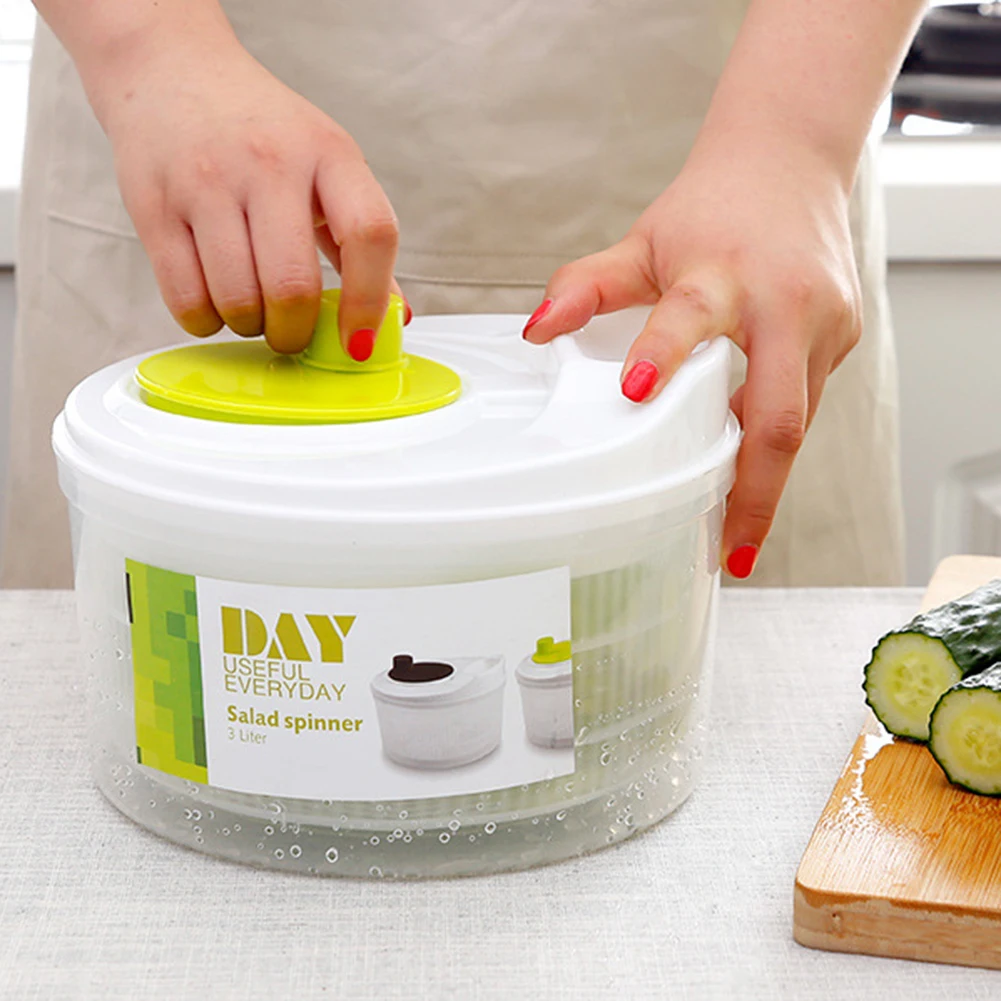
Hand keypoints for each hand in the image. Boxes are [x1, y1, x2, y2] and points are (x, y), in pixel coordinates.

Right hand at [93, 29, 399, 354]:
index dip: (369, 301)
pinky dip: (205, 320)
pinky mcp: (152, 204)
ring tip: (249, 309)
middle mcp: (269, 162)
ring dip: (249, 327)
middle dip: (294, 333)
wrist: (169, 67)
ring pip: (237, 301)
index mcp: (328, 153)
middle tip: (290, 331)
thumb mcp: (326, 165)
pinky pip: (185, 298)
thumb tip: (393, 318)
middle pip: (292, 287)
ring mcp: (206, 181)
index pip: (370, 234)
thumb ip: (360, 240)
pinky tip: (212, 302)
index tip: (358, 341)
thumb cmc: (262, 131)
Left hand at [522, 141, 861, 578]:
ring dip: (766, 476)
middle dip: (754, 491)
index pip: (691, 315)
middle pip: (777, 414)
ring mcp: (826, 322)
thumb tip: (537, 331)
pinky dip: (776, 435)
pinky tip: (752, 466)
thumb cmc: (712, 206)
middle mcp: (786, 300)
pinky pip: (807, 400)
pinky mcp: (843, 335)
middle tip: (727, 549)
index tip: (635, 393)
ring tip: (734, 531)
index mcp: (725, 271)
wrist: (790, 159)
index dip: (663, 353)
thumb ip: (587, 285)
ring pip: (798, 419)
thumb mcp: (643, 241)